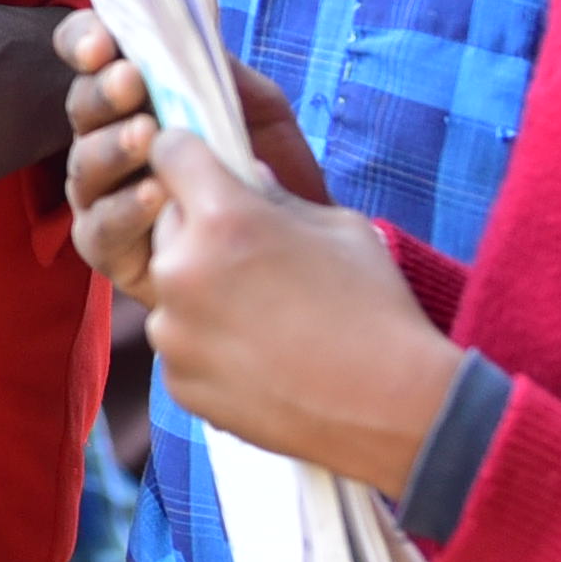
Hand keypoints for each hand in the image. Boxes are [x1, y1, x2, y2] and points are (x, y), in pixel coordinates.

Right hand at [59, 7, 327, 276]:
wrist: (297, 250)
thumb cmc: (270, 173)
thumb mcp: (259, 111)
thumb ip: (226, 75)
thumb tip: (195, 41)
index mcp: (133, 100)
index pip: (90, 58)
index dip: (84, 41)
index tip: (104, 40)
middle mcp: (108, 143)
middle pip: (82, 109)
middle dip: (102, 92)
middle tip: (130, 81)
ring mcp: (104, 197)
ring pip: (84, 167)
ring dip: (111, 148)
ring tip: (145, 136)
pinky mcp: (111, 250)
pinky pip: (101, 229)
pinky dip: (125, 210)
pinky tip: (155, 194)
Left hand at [107, 134, 461, 498]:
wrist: (394, 410)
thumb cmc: (376, 309)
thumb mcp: (337, 227)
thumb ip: (276, 196)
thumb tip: (244, 175)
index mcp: (222, 218)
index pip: (169, 151)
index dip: (186, 152)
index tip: (201, 164)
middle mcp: (181, 270)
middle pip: (166, 222)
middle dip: (199, 226)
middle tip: (252, 251)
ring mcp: (173, 332)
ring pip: (171, 287)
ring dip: (201, 288)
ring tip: (266, 313)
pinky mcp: (177, 381)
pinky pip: (181, 342)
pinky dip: (208, 341)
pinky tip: (262, 354)